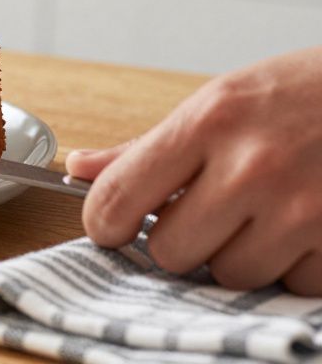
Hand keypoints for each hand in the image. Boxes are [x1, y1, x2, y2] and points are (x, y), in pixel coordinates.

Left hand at [66, 47, 321, 294]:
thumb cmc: (304, 94)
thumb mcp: (221, 101)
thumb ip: (148, 146)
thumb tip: (79, 168)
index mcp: (209, 122)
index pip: (118, 197)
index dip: (105, 221)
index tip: (113, 224)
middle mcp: (252, 167)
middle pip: (170, 251)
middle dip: (181, 239)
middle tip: (207, 212)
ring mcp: (302, 209)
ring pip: (229, 275)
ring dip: (239, 255)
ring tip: (263, 213)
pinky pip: (290, 285)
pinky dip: (293, 266)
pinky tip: (304, 226)